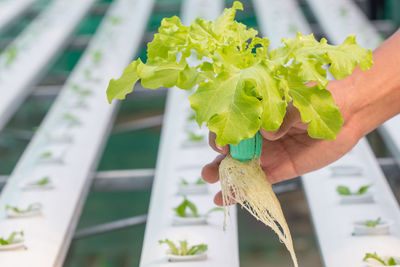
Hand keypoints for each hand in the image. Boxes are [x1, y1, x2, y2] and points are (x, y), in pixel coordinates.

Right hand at [202, 78, 362, 205]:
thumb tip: (267, 132)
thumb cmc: (320, 101)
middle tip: (211, 170)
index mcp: (257, 112)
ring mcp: (267, 152)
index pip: (230, 122)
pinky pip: (258, 181)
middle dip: (217, 159)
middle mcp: (257, 133)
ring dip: (225, 176)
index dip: (221, 133)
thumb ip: (283, 116)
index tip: (221, 143)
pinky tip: (227, 199)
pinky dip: (243, 191)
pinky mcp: (279, 169)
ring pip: (240, 166)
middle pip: (230, 147)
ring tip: (214, 183)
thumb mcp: (300, 103)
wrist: (347, 115)